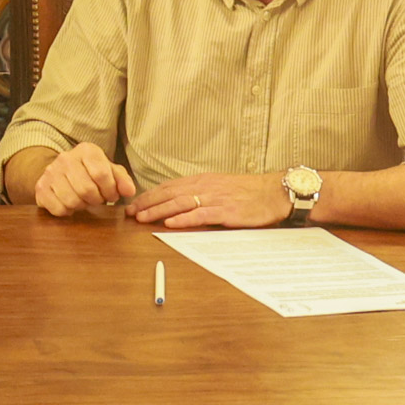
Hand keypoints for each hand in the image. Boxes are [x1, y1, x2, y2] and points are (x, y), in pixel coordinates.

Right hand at [31, 143, 135, 216]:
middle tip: (97, 199)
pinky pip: (59, 209)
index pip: (101, 174)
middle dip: (96, 200)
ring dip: (82, 206)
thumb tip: (129, 191)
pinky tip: (69, 204)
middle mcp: (65, 158)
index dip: (110, 190)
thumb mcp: (109, 171)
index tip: (111, 195)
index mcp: (86, 150)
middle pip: (86, 190)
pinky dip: (68, 212)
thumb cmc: (90, 173)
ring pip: (72, 201)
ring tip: (83, 200)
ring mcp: (50, 172)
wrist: (60, 173)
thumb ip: (122, 180)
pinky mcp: (40, 188)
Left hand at [128, 172, 289, 229]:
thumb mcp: (219, 186)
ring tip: (142, 218)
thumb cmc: (248, 192)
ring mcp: (215, 199)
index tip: (133, 204)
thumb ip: (200, 192)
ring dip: (159, 211)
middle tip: (129, 213)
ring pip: (180, 203)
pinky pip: (201, 215)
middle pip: (169, 194)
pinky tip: (170, 223)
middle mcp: (205, 187)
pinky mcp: (227, 212)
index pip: (168, 187)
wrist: (274, 191)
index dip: (149, 195)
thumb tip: (178, 201)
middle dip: (147, 203)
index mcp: (201, 180)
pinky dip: (184, 219)